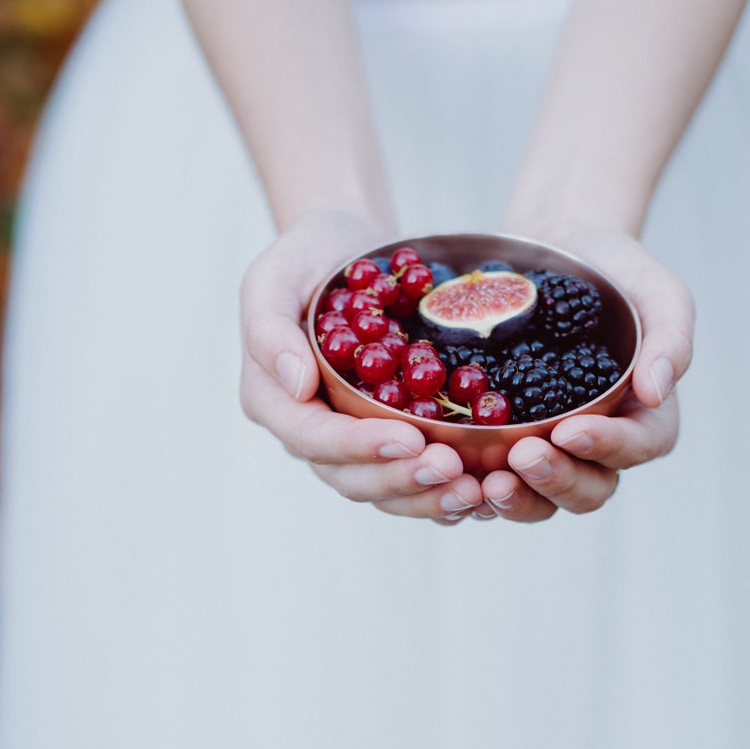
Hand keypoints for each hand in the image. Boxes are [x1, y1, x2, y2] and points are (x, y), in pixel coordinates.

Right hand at [239, 210, 483, 521]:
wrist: (350, 251)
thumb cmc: (308, 258)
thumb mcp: (274, 276)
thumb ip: (270, 329)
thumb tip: (295, 384)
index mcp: (272, 400)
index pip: (313, 438)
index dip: (360, 446)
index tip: (408, 439)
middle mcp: (310, 432)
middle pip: (351, 477)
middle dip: (402, 478)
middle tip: (451, 468)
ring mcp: (350, 442)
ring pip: (384, 489)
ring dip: (428, 497)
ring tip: (471, 490)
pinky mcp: (387, 441)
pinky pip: (411, 480)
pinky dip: (442, 492)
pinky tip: (480, 492)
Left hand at [480, 223, 692, 521]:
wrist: (546, 251)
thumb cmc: (609, 271)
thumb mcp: (652, 288)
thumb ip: (670, 337)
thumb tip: (657, 392)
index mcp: (642, 417)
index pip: (638, 447)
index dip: (608, 447)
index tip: (570, 430)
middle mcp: (597, 448)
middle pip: (588, 489)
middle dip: (557, 479)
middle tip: (523, 457)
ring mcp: (548, 452)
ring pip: (540, 500)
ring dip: (516, 499)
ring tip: (488, 480)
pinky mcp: (500, 448)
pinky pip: (490, 485)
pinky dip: (471, 491)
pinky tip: (451, 475)